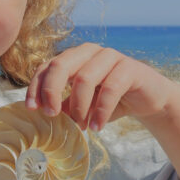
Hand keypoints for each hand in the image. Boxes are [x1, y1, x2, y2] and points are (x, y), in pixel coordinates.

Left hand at [26, 43, 176, 130]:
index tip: (31, 109)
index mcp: (73, 57)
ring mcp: (110, 56)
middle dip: (51, 91)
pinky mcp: (130, 67)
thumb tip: (38, 112)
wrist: (148, 99)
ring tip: (81, 127)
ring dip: (79, 107)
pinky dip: (100, 111)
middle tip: (51, 115)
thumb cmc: (109, 101)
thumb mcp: (81, 105)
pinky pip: (110, 88)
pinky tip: (96, 127)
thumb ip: (61, 104)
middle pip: (60, 65)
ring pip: (84, 78)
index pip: (46, 67)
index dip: (36, 87)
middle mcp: (89, 52)